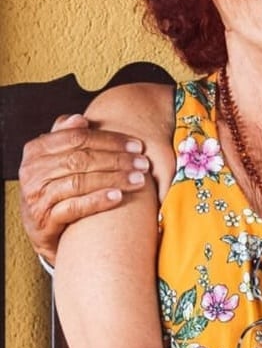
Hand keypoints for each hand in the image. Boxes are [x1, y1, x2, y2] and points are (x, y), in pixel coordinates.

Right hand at [19, 114, 150, 263]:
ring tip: (138, 179)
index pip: (78, 137)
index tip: (137, 145)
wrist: (42, 228)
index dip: (110, 140)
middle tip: (143, 163)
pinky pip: (75, 207)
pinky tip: (118, 197)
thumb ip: (67, 135)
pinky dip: (98, 200)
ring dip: (114, 179)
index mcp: (36, 149)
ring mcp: (36, 196)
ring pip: (80, 182)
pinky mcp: (43, 220)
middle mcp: (32, 171)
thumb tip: (81, 119)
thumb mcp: (57, 158)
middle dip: (117, 160)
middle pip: (81, 159)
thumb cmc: (56, 185)